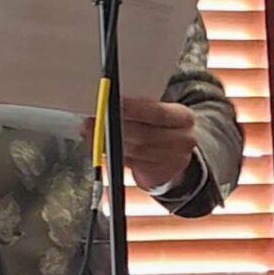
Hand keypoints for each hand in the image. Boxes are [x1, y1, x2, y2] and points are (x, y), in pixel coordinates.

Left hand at [82, 96, 196, 190]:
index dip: (133, 108)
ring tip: (90, 131)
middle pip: (144, 134)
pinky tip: (99, 146)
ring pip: (135, 150)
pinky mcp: (158, 175)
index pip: (158, 112)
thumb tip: (108, 99)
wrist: (174, 157)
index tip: (112, 101)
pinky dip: (112, 154)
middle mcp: (182, 140)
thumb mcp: (158, 113)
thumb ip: (140, 107)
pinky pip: (130, 164)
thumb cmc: (158, 127)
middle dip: (115, 127)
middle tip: (94, 120)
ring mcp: (172, 161)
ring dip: (109, 141)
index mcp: (183, 118)